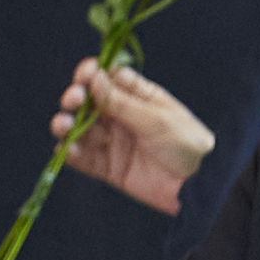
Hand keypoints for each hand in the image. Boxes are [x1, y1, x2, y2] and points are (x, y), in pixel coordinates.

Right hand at [52, 60, 212, 214]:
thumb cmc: (187, 143)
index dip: (93, 74)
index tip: (84, 75)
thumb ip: (121, 102)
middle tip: (73, 100)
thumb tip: (94, 79)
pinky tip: (66, 148)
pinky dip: (71, 153)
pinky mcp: (109, 168)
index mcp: (139, 97)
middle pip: (89, 103)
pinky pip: (84, 159)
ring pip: (81, 130)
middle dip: (76, 98)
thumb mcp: (156, 118)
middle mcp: (122, 117)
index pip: (109, 79)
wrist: (197, 185)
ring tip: (62, 124)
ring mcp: (114, 142)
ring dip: (66, 125)